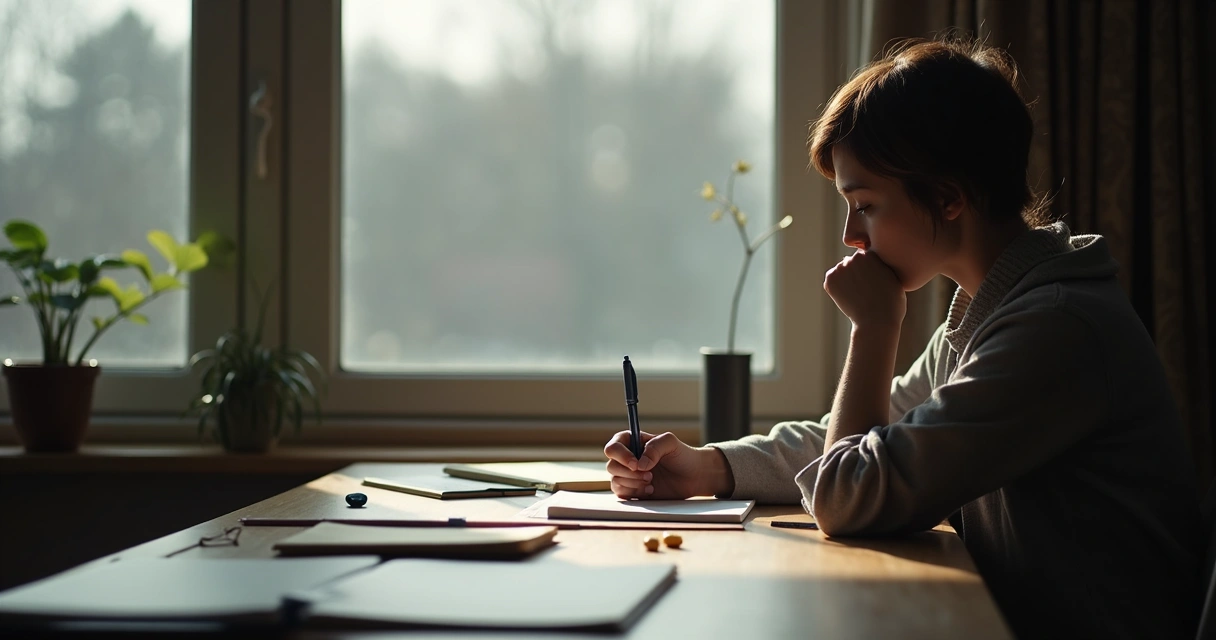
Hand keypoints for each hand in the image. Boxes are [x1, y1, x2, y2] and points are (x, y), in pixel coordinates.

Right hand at [603, 431, 725, 498]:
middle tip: (650, 475)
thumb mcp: (670, 442)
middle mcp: (627, 459)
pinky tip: (650, 490)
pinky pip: (622, 494)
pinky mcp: (633, 491)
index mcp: (632, 443)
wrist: (694, 476)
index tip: (636, 464)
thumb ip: (654, 447)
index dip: (621, 456)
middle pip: (611, 466)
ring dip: (633, 484)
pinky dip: (635, 494)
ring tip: (651, 482)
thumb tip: (639, 465)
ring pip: (615, 482)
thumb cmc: (682, 455)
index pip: (613, 447)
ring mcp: (629, 476)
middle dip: (630, 474)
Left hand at [823, 250, 905, 329]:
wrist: (876, 321)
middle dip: (857, 272)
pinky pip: (832, 280)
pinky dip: (837, 288)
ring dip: (847, 279)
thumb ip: (881, 264)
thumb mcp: (893, 276)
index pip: (867, 256)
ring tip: (858, 295)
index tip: (875, 283)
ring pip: (842, 271)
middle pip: (853, 262)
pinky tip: (849, 298)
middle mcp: (854, 257)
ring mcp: (840, 267)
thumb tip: (872, 261)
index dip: (871, 271)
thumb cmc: (891, 302)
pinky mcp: (830, 279)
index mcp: (872, 253)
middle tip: (865, 290)